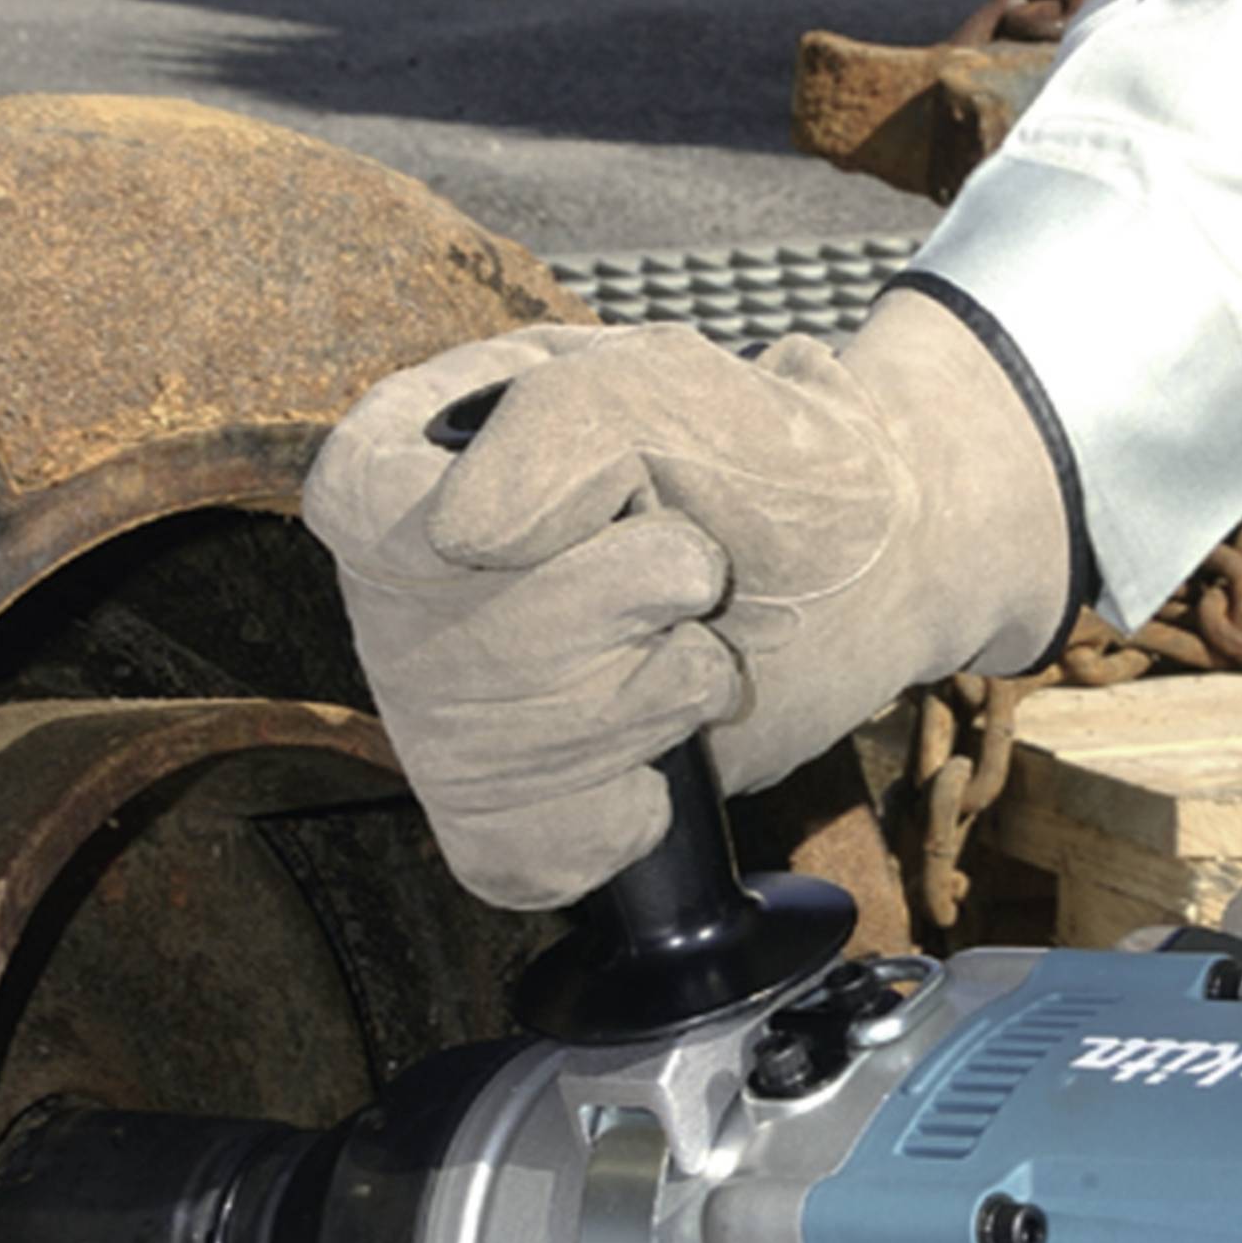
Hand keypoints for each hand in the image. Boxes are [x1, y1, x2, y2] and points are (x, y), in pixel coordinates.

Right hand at [302, 289, 1070, 909]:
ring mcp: (433, 709)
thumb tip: (460, 536)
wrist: (863, 580)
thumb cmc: (771, 474)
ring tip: (690, 657)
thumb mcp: (680, 391)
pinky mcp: (493, 814)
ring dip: (649, 707)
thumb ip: (561, 421)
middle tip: (692, 581)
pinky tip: (658, 760)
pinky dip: (622, 814)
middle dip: (622, 617)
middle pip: (461, 644)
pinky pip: (518, 851)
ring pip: (499, 755)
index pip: (378, 508)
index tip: (637, 516)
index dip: (525, 534)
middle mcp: (394, 587)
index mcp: (405, 455)